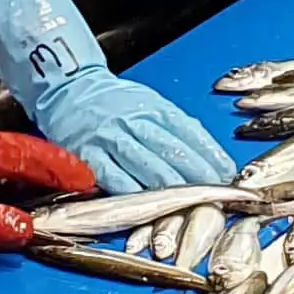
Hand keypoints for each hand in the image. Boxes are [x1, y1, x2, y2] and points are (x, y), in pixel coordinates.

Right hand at [0, 0, 234, 193]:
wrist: (65, 87)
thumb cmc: (112, 101)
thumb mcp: (148, 103)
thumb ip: (177, 128)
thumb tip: (213, 159)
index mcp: (153, 106)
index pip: (189, 133)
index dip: (210, 157)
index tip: (228, 176)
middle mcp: (133, 120)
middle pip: (173, 153)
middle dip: (198, 178)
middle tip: (218, 197)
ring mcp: (109, 137)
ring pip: (148, 167)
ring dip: (174, 190)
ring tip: (194, 206)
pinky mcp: (87, 154)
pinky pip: (114, 178)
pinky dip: (135, 194)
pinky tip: (151, 206)